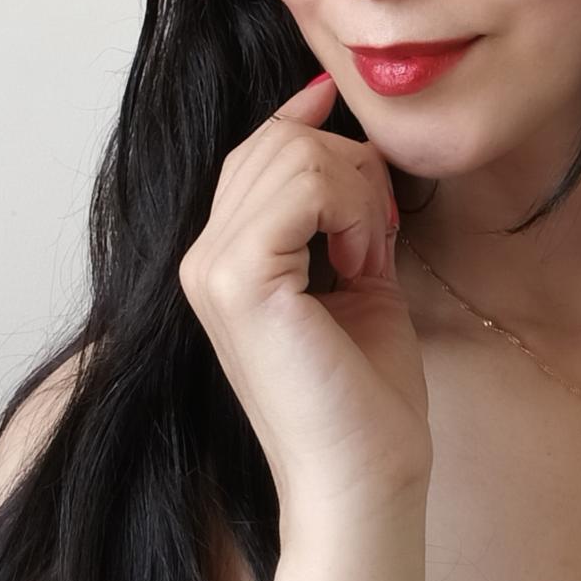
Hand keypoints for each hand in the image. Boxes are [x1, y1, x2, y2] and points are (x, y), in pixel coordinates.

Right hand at [179, 73, 430, 536]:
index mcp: (224, 260)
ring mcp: (211, 269)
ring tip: (369, 259)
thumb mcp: (357, 277)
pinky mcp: (238, 281)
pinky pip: (303, 185)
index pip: (255, 150)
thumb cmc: (366, 397)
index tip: (336, 98)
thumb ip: (342, 212)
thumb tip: (341, 133)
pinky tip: (362, 265)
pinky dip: (350, 210)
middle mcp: (202, 259)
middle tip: (378, 237)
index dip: (302, 117)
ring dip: (356, 192)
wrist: (364, 481)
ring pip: (292, 152)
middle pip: (276, 140)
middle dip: (351, 166)